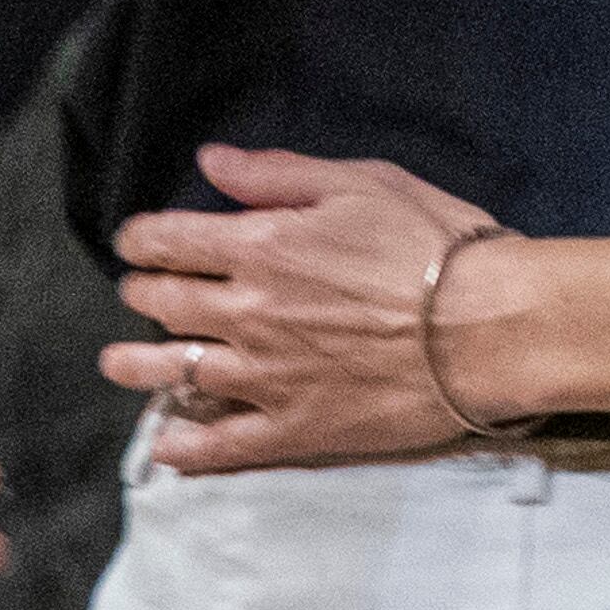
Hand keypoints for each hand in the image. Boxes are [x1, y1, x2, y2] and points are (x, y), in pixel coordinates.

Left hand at [108, 145, 514, 470]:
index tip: (134, 241)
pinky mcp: (297, 429)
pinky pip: (223, 446)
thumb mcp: (363, 182)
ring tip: (118, 364)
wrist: (490, 329)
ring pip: (174, 375)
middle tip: (136, 293)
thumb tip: (211, 162)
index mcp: (261, 248)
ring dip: (136, 366)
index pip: (170, 240)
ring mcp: (268, 378)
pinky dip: (186, 447)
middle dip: (140, 294)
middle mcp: (249, 314)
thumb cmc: (438, 246)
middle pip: (165, 305)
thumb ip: (278, 174)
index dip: (142, 238)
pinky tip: (168, 445)